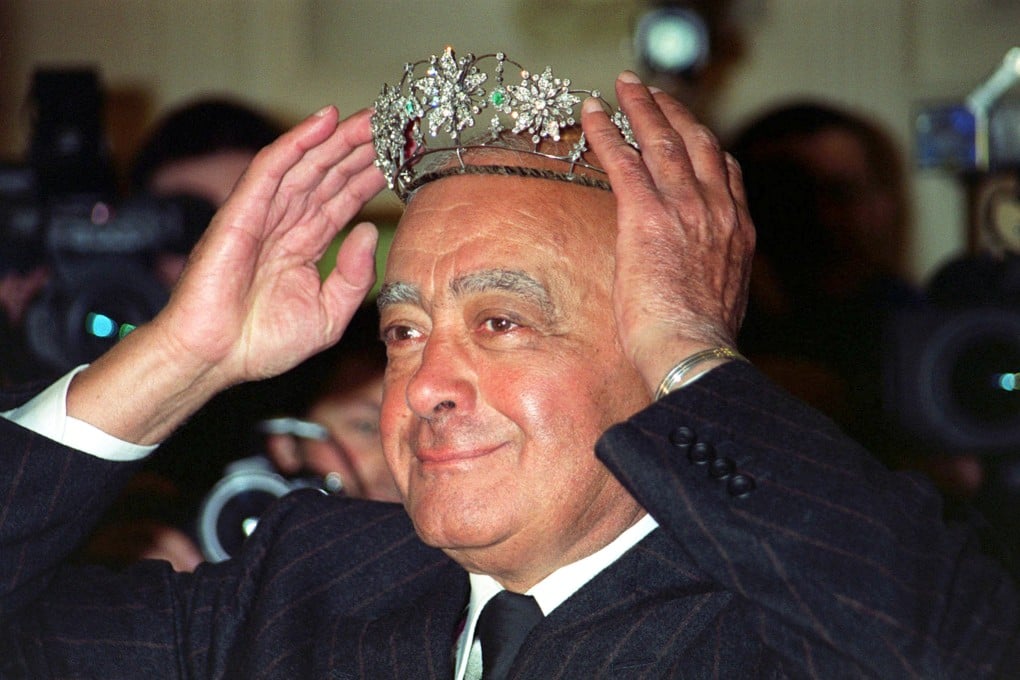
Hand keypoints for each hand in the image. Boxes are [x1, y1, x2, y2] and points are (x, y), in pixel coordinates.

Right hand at [155, 105, 384, 383]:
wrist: (214, 359)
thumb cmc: (262, 343)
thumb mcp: (328, 314)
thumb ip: (353, 276)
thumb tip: (366, 231)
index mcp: (304, 245)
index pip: (343, 200)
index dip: (369, 176)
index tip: (400, 156)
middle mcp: (285, 224)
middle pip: (328, 175)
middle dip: (359, 148)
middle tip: (392, 123)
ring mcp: (263, 215)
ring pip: (305, 164)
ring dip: (337, 137)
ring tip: (371, 116)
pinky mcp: (241, 212)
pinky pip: (271, 168)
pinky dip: (297, 142)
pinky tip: (325, 121)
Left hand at [582, 72, 754, 391]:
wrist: (694, 352)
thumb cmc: (702, 342)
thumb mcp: (723, 302)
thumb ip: (713, 277)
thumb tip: (697, 283)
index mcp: (737, 232)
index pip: (724, 171)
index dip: (704, 144)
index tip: (690, 129)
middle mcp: (716, 210)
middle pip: (696, 143)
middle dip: (674, 111)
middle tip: (654, 91)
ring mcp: (684, 209)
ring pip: (662, 141)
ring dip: (642, 106)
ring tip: (627, 86)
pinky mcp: (647, 216)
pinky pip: (623, 159)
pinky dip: (607, 130)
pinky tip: (593, 111)